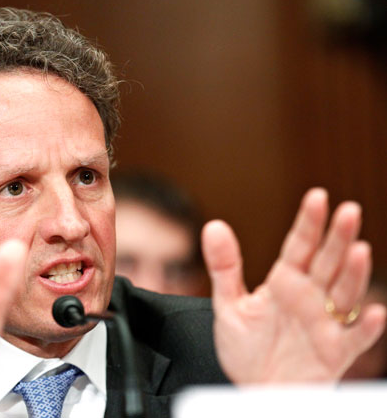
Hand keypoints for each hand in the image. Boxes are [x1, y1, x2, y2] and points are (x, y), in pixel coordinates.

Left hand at [202, 188, 385, 383]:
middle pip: (327, 262)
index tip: (317, 196)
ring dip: (355, 273)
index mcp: (285, 281)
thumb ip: (224, 267)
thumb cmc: (246, 348)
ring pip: (345, 293)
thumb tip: (213, 227)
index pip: (299, 245)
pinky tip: (375, 313)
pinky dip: (367, 328)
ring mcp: (325, 323)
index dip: (309, 222)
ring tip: (360, 251)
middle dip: (338, 237)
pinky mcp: (335, 352)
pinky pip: (355, 339)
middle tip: (349, 211)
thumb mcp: (228, 304)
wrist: (253, 388)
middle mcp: (309, 297)